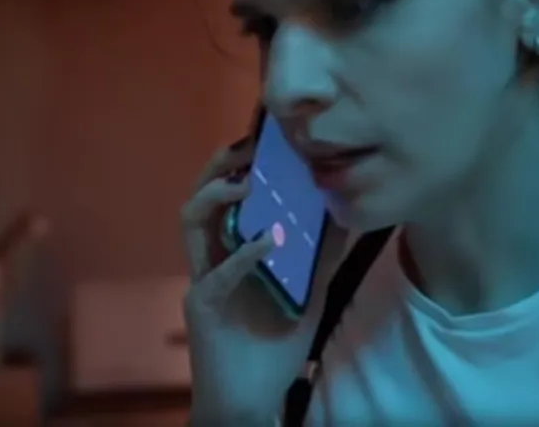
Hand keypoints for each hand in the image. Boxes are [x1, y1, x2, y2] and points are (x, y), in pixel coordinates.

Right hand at [181, 141, 347, 424]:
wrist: (251, 401)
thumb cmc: (273, 349)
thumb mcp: (308, 292)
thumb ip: (321, 256)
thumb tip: (347, 212)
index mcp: (230, 251)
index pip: (226, 196)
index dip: (238, 164)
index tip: (265, 138)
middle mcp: (210, 258)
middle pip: (200, 198)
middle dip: (219, 167)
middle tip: (248, 146)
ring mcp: (202, 280)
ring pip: (190, 222)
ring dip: (215, 195)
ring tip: (246, 180)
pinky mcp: (202, 306)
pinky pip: (219, 272)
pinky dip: (245, 253)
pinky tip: (271, 240)